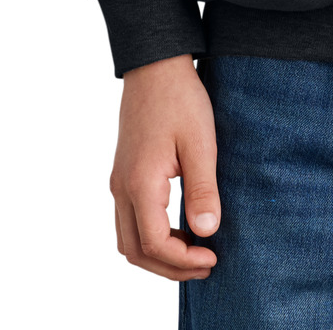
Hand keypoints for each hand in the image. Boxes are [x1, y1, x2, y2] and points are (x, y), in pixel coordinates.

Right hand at [110, 53, 219, 282]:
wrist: (155, 65)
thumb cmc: (180, 99)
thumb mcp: (200, 142)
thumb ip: (202, 188)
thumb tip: (207, 231)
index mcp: (140, 183)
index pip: (154, 243)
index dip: (182, 260)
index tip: (213, 257)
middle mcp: (122, 188)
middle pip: (135, 250)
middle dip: (169, 267)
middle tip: (205, 266)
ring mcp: (119, 181)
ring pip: (128, 239)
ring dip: (158, 255)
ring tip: (194, 252)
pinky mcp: (124, 174)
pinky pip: (129, 221)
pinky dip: (150, 237)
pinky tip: (179, 229)